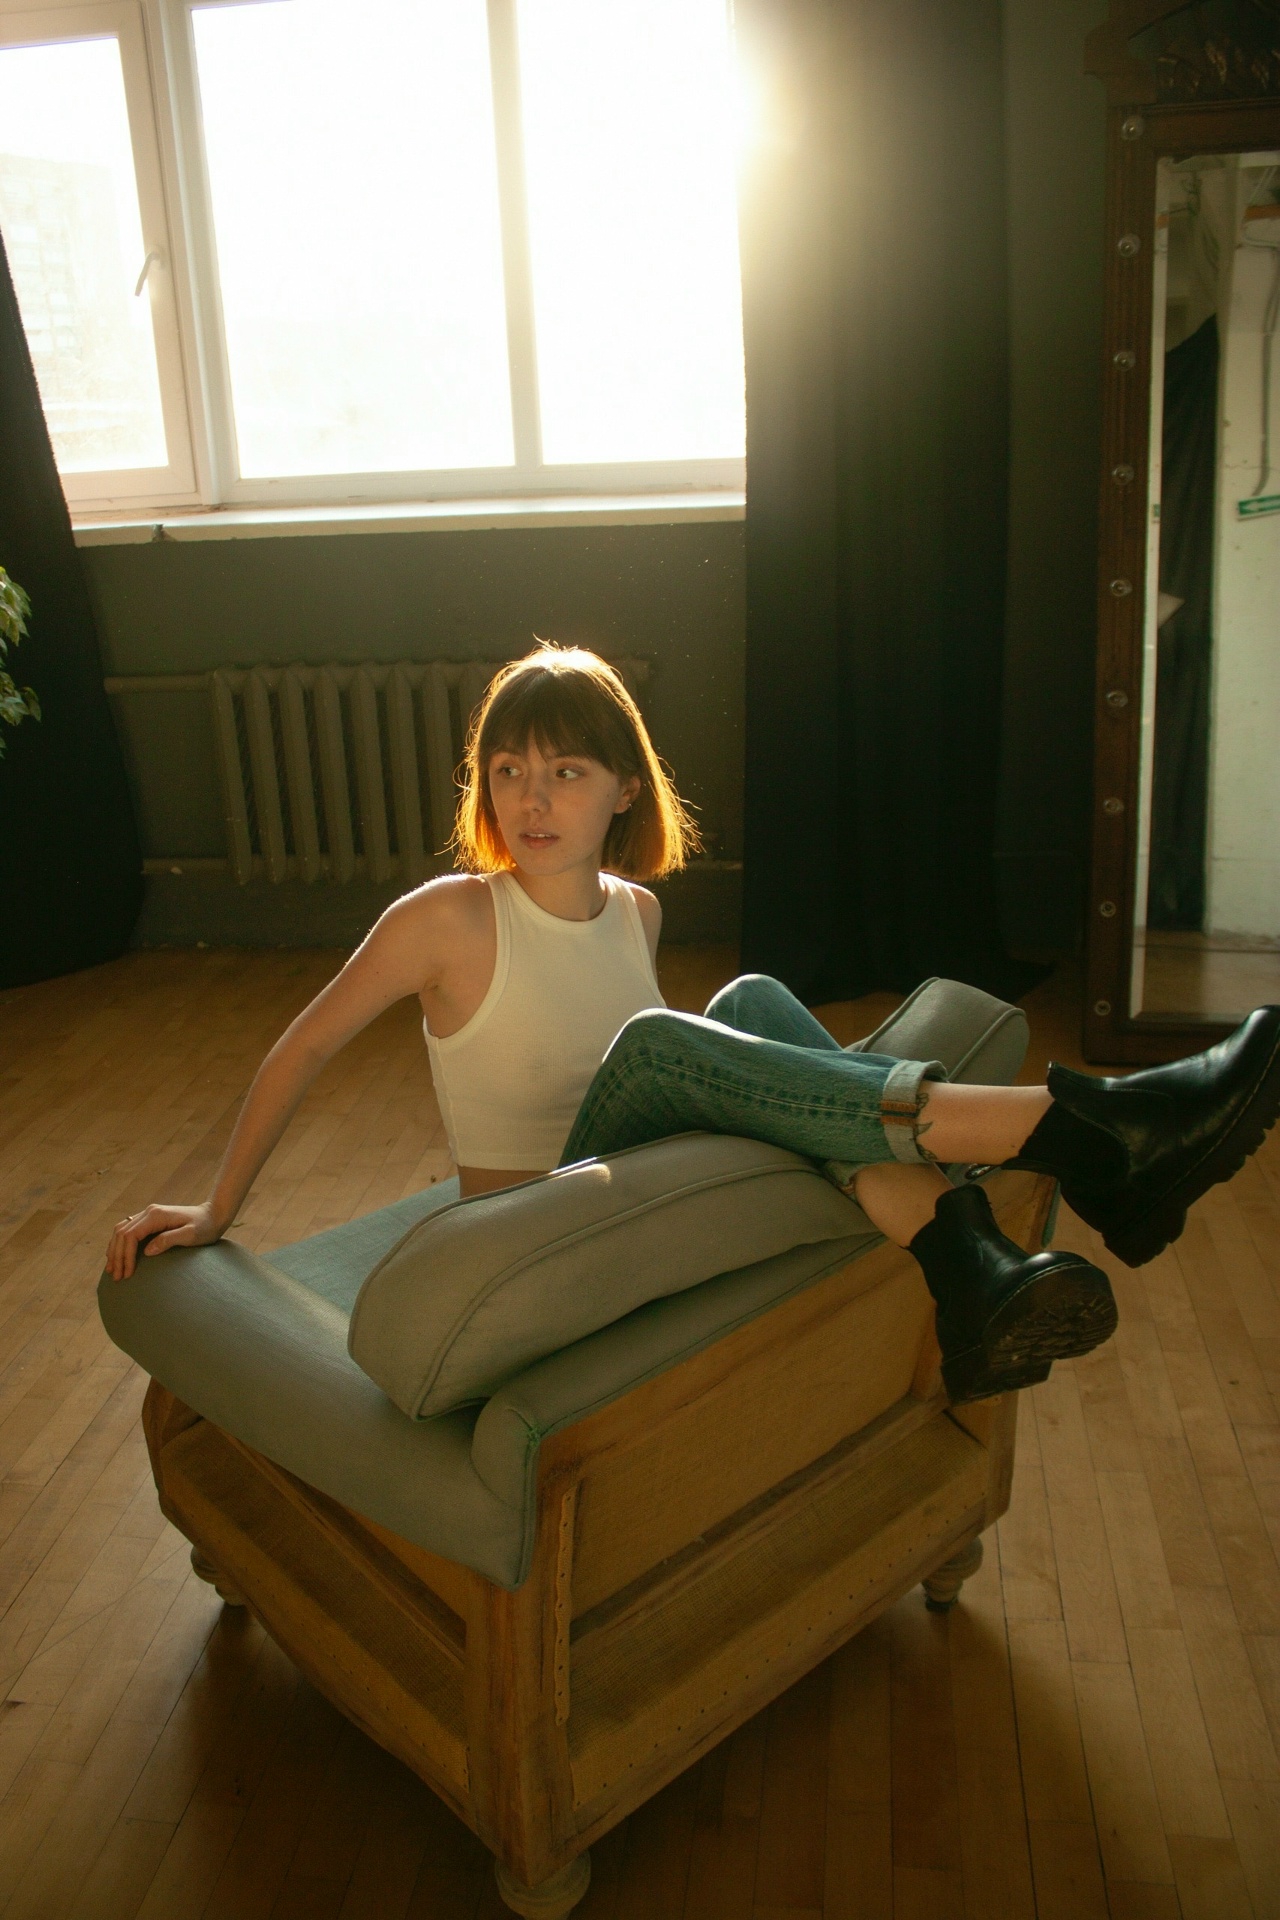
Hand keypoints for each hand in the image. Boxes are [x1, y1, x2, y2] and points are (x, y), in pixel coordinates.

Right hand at [105, 1201, 226, 1281]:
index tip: (127, 1273)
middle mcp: (149, 1212)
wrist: (213, 1215)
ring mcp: (149, 1215)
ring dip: (115, 1250)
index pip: (131, 1235)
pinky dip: (120, 1244)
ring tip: (112, 1270)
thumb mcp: (191, 1236)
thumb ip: (169, 1240)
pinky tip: (118, 1256)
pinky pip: (128, 1230)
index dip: (126, 1255)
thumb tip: (147, 1251)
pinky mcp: (151, 1220)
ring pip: (122, 1230)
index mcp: (156, 1215)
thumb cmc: (205, 1227)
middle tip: (116, 1277)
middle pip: (122, 1233)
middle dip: (117, 1256)